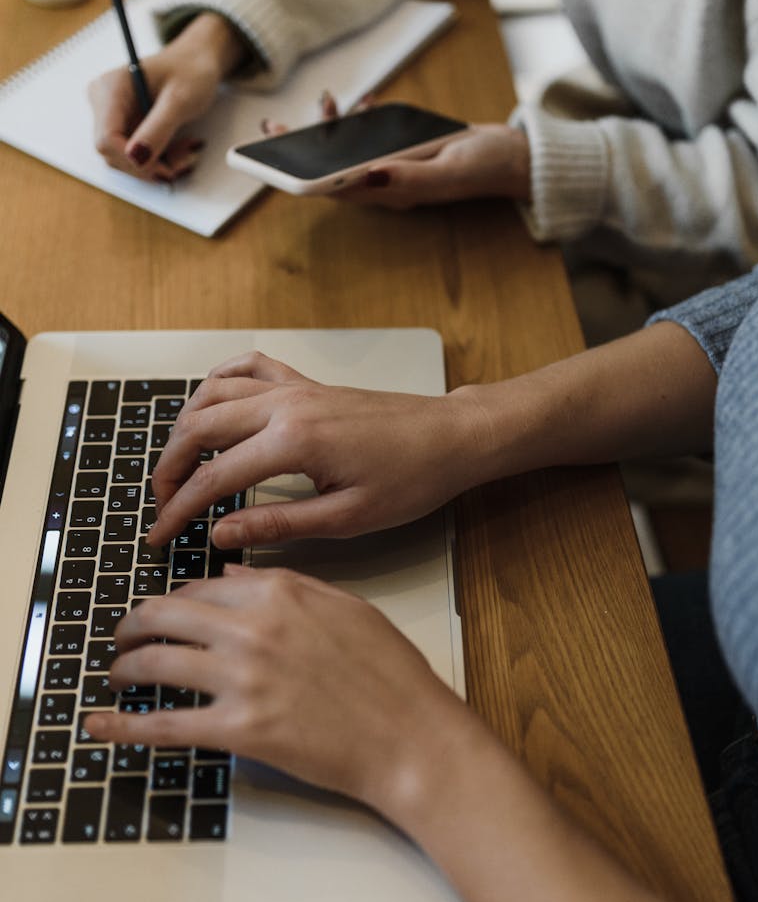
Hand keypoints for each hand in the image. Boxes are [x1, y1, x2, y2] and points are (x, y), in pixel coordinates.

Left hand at [83, 565, 467, 815]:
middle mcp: (254, 627)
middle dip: (135, 624)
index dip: (177, 599)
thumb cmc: (391, 675)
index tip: (168, 612)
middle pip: (166, 614)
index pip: (205, 584)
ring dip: (126, 666)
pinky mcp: (239, 730)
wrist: (411, 736)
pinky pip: (165, 725)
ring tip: (118, 672)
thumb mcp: (348, 608)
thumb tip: (234, 575)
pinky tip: (98, 726)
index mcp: (282, 592)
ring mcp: (243, 679)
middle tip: (124, 636)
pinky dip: (122, 727)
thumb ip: (291, 586)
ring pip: (157, 662)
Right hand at [88, 12, 247, 181]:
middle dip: (150, 164)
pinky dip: (160, 159)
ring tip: (187, 150)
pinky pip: (136, 156)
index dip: (132, 160)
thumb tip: (136, 158)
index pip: (106, 138)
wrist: (196, 63)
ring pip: (126, 159)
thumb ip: (158, 128)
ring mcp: (112, 117)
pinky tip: (180, 148)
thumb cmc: (190, 71)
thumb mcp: (180, 99)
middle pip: (113, 153)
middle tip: (185, 160)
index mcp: (111, 88)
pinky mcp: (125, 127)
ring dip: (159, 164)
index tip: (164, 169)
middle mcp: (104, 102)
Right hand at [148, 350, 489, 547]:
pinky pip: (248, 367)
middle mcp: (287, 405)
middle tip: (162, 505)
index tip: (161, 534)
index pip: (215, 479)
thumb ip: (278, 524)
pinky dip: (219, 382)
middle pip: (199, 429)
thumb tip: (222, 534)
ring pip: (214, 394)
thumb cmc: (412, 478)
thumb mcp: (347, 517)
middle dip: (169, 469)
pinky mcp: (307, 383)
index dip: (179, 510)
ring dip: (185, 428)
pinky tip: (209, 405)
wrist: (451, 437)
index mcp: (295, 442)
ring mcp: (295, 388)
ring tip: (178, 465)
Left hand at [262, 109, 530, 207]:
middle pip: (332, 171)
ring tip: (326, 103)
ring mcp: (396, 166)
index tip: (273, 160)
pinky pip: (373, 137)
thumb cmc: (487, 165)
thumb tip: (366, 173)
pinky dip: (362, 119)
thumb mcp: (448, 169)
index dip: (300, 178)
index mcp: (393, 193)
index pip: (335, 191)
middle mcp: (388, 183)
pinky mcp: (405, 150)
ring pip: (349, 151)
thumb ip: (409, 175)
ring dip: (332, 129)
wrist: (515, 155)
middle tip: (274, 126)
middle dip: (301, 149)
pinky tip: (365, 103)